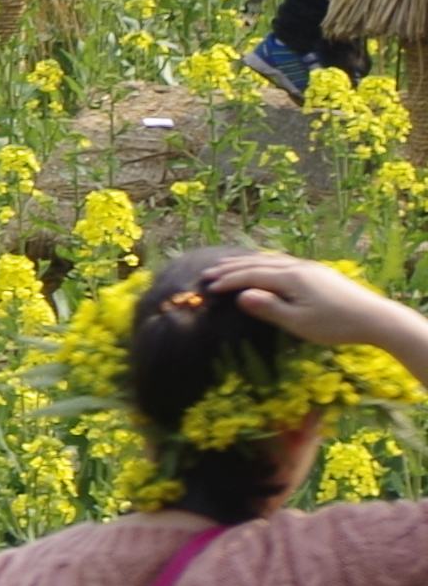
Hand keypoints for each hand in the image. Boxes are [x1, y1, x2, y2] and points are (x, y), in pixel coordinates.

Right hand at [218, 252, 427, 378]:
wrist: (376, 318)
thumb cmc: (336, 325)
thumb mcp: (300, 323)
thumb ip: (269, 308)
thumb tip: (241, 296)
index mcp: (290, 278)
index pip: (251, 275)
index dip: (228, 280)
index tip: (208, 286)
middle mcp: (297, 266)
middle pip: (258, 263)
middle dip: (232, 267)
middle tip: (209, 272)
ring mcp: (309, 267)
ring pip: (271, 259)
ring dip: (247, 262)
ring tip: (229, 265)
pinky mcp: (319, 272)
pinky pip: (283, 261)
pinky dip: (264, 262)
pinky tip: (265, 266)